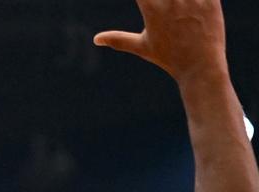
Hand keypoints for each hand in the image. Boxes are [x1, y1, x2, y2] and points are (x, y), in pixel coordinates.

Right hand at [94, 0, 227, 81]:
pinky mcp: (212, 0)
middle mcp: (172, 2)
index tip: (146, 0)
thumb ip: (118, 39)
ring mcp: (194, 0)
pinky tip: (191, 3)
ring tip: (176, 5)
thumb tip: (97, 39)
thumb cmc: (169, 58)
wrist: (201, 67)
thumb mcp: (142, 47)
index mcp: (152, 10)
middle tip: (164, 3)